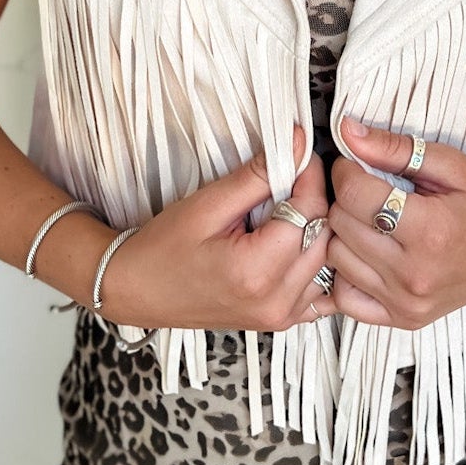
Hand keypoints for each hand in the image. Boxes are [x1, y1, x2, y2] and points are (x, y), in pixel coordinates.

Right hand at [98, 123, 331, 332]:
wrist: (137, 290)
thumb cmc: (162, 249)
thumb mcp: (207, 204)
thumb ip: (257, 175)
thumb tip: (297, 143)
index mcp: (256, 272)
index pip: (311, 211)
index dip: (309, 175)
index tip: (296, 155)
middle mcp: (275, 301)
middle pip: (325, 236)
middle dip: (314, 201)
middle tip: (289, 179)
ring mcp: (280, 316)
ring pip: (329, 262)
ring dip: (318, 231)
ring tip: (288, 211)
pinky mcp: (280, 321)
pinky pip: (322, 290)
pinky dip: (317, 263)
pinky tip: (294, 244)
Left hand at [307, 117, 465, 328]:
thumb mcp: (450, 165)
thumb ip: (396, 149)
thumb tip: (348, 133)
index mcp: (430, 230)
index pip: (354, 195)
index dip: (346, 171)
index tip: (355, 165)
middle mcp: (415, 273)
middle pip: (341, 225)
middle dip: (346, 200)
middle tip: (367, 191)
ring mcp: (408, 302)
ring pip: (336, 259)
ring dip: (344, 234)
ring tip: (371, 221)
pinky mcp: (404, 319)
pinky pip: (345, 297)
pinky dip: (347, 272)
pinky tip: (368, 255)